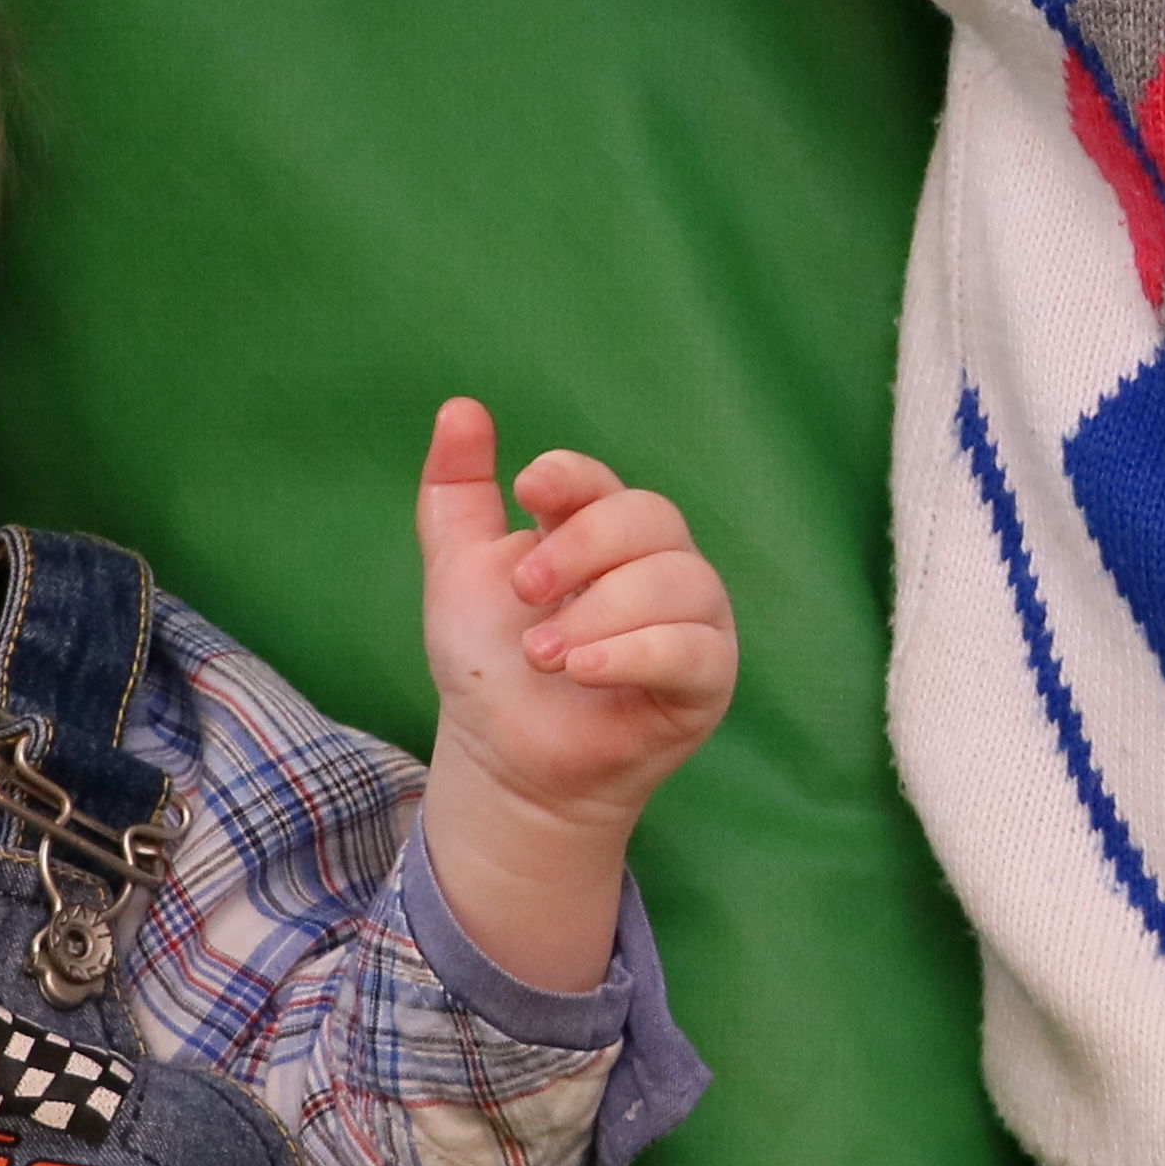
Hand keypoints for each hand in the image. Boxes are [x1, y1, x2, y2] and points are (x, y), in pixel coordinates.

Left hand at [408, 397, 736, 989]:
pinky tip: (584, 669)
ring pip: (679, 579)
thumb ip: (457, 490)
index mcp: (598, 530)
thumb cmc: (490, 664)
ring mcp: (690, 619)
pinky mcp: (707, 678)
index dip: (571, 476)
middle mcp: (655, 564)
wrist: (506, 760)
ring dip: (602, 611)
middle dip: (583, 546)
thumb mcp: (458, 572)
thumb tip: (460, 405)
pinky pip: (696, 647)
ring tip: (543, 654)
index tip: (525, 489)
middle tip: (525, 590)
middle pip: (650, 517)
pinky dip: (638, 651)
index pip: (603, 481)